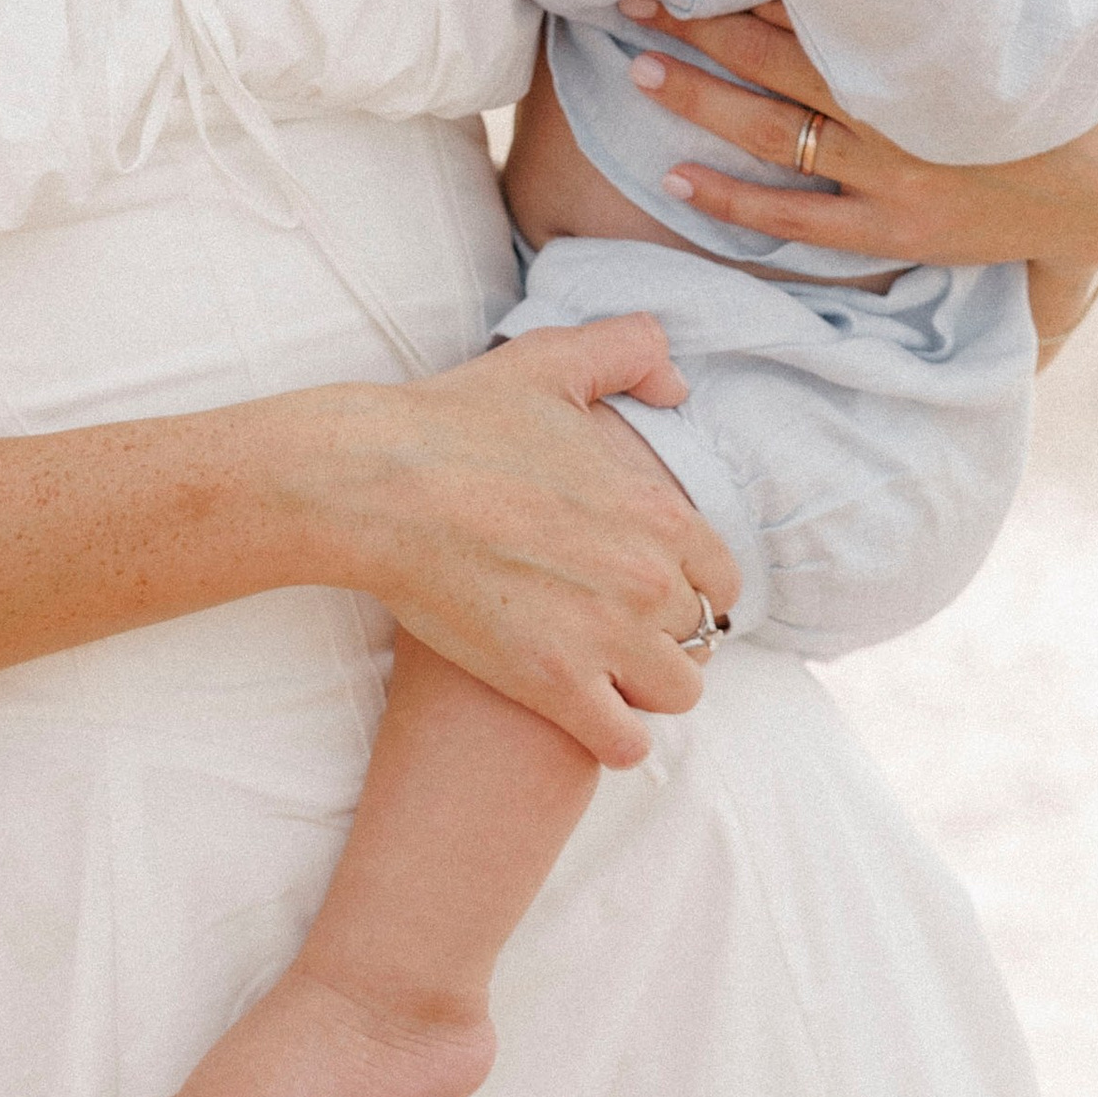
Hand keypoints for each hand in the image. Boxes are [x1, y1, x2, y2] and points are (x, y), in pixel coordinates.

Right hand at [320, 317, 738, 767]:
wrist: (375, 487)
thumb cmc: (452, 422)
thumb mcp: (550, 362)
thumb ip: (629, 353)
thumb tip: (676, 384)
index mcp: (659, 511)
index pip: (721, 577)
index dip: (686, 586)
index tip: (643, 588)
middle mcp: (648, 579)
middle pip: (699, 637)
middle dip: (661, 635)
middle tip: (608, 628)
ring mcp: (606, 637)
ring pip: (676, 694)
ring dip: (644, 688)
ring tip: (599, 672)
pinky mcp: (555, 685)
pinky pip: (625, 744)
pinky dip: (611, 736)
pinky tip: (579, 712)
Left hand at [620, 0, 1097, 272]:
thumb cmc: (1057, 86)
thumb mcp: (1007, 16)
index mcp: (916, 47)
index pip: (810, 1)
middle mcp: (892, 108)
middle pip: (773, 59)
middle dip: (699, 29)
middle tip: (633, 4)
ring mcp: (889, 174)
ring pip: (772, 132)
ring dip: (701, 102)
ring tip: (641, 72)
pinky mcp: (892, 230)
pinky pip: (796, 218)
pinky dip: (735, 201)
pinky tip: (679, 179)